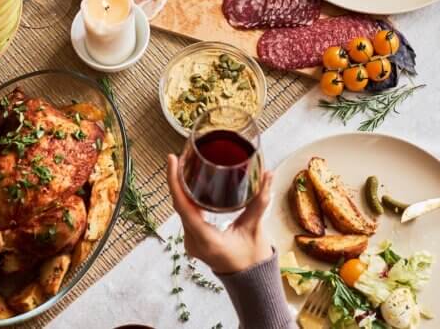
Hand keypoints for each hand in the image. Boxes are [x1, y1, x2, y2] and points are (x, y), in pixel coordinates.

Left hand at [166, 154, 273, 274]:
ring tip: (184, 166)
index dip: (175, 181)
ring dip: (180, 188)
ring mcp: (191, 242)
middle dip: (177, 179)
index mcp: (206, 239)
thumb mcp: (255, 228)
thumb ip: (260, 201)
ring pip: (181, 209)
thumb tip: (267, 175)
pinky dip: (186, 198)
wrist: (251, 282)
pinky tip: (189, 185)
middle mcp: (193, 241)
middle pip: (179, 204)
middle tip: (180, 157)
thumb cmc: (253, 259)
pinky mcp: (194, 240)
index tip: (171, 160)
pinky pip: (185, 215)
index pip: (182, 206)